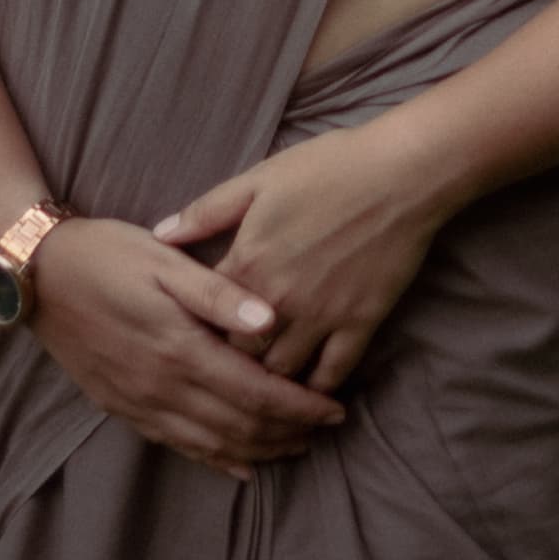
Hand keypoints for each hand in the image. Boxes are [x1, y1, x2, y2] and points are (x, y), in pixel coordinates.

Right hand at [23, 214, 347, 479]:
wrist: (38, 276)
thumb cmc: (108, 256)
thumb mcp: (164, 261)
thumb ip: (219, 295)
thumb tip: (272, 319)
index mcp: (181, 349)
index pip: (256, 393)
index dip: (300, 407)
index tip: (337, 410)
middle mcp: (163, 387)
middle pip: (241, 426)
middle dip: (289, 433)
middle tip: (328, 430)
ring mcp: (141, 404)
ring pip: (213, 444)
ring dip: (259, 451)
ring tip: (296, 447)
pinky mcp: (123, 409)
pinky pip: (179, 446)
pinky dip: (216, 460)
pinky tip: (239, 466)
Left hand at [153, 116, 445, 393]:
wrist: (400, 172)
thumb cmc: (327, 167)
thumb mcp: (258, 179)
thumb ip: (206, 211)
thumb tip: (159, 235)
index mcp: (247, 264)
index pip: (204, 318)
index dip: (197, 328)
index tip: (192, 335)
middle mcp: (278, 300)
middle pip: (238, 355)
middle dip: (229, 361)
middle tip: (226, 366)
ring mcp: (321, 317)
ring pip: (280, 373)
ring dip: (269, 381)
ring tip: (262, 385)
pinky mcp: (359, 324)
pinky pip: (332, 373)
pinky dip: (317, 389)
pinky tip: (308, 392)